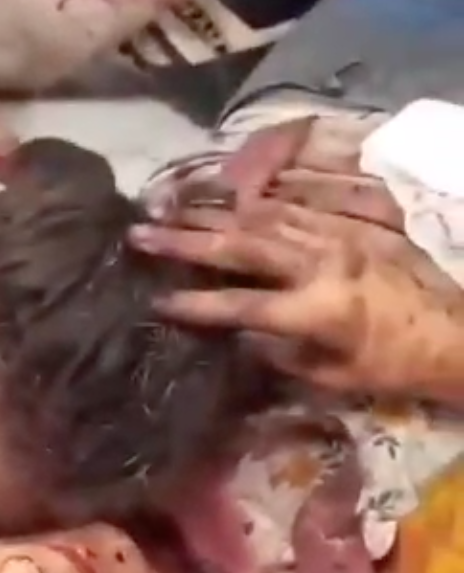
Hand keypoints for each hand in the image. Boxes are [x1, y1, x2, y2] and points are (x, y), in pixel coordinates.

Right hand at [130, 189, 463, 402]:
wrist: (452, 332)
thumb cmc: (391, 366)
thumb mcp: (333, 377)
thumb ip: (281, 354)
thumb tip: (240, 335)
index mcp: (316, 310)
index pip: (240, 304)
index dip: (195, 303)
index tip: (155, 300)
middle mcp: (321, 264)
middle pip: (240, 245)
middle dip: (185, 238)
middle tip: (139, 231)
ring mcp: (335, 237)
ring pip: (262, 216)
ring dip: (211, 211)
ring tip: (169, 206)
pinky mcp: (349, 223)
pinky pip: (293, 204)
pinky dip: (253, 199)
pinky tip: (226, 195)